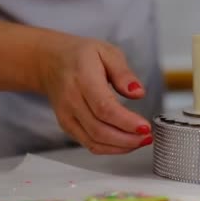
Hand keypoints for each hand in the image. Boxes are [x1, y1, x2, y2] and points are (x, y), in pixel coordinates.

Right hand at [41, 37, 152, 154]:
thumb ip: (123, 73)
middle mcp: (71, 100)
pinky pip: (89, 143)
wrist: (51, 62)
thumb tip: (138, 92)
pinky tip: (126, 143)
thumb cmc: (81, 55)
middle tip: (148, 137)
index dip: (126, 122)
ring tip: (141, 141)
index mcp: (82, 78)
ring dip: (121, 146)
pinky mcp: (67, 126)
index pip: (104, 108)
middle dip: (127, 139)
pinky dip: (110, 148)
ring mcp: (67, 116)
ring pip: (94, 141)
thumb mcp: (107, 51)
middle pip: (99, 129)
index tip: (145, 127)